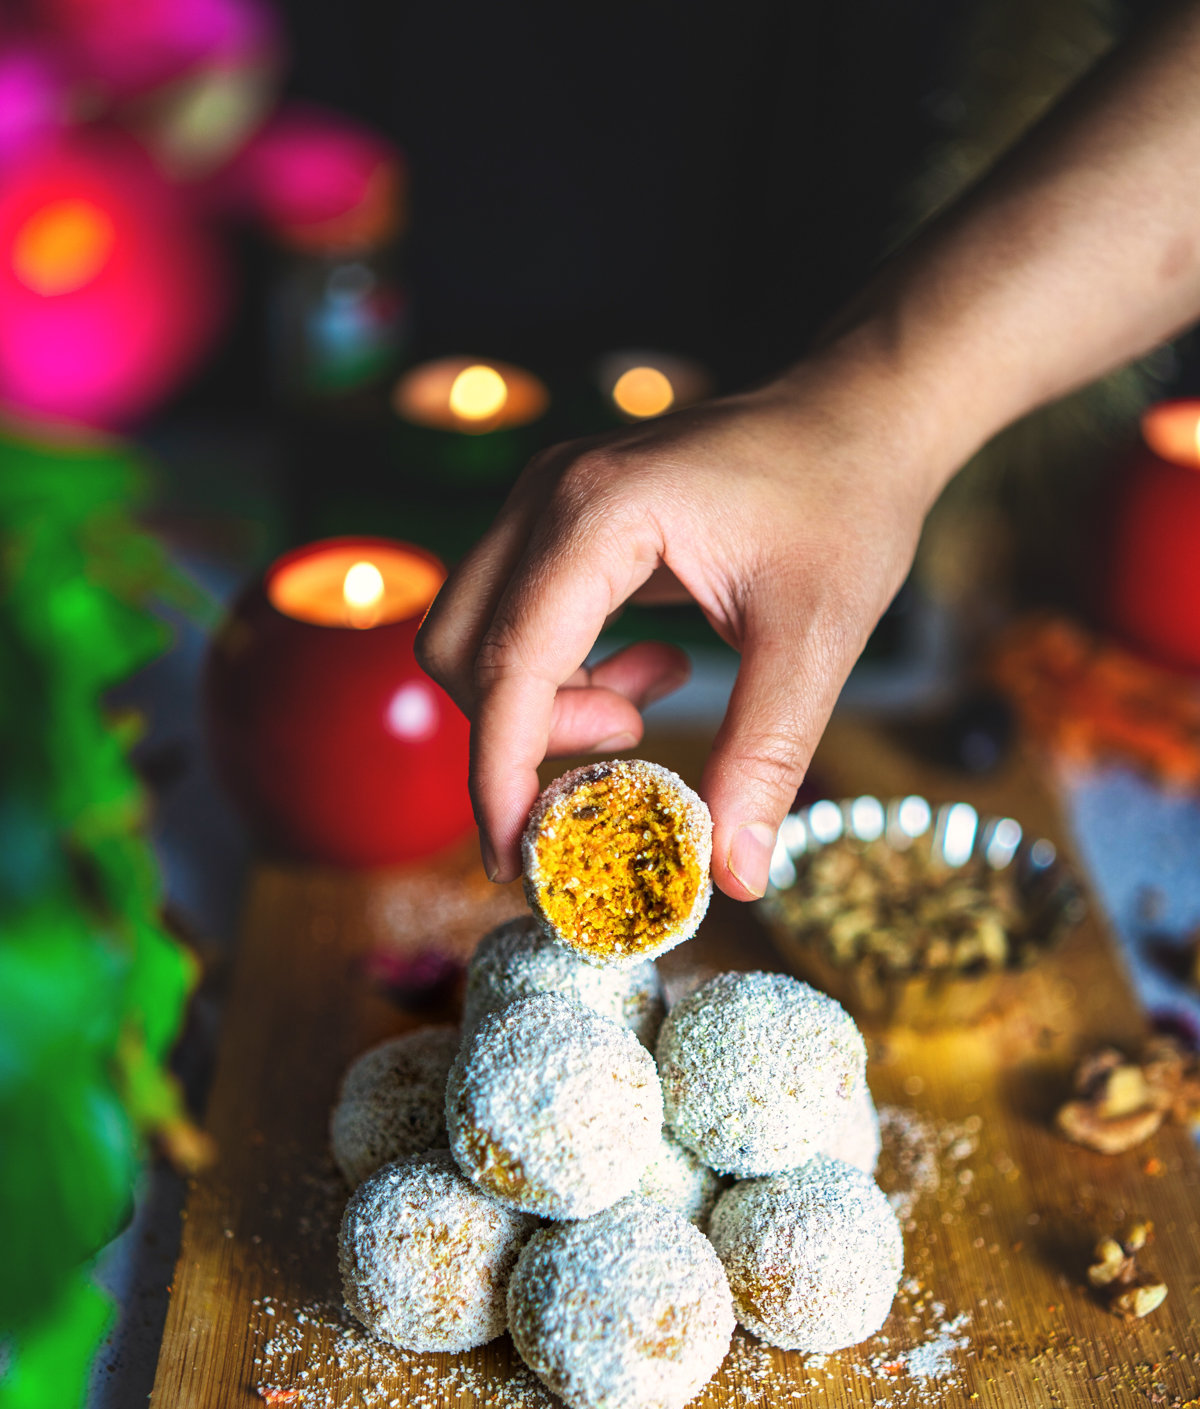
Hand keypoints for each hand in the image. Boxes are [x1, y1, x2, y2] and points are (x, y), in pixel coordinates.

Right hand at [416, 349, 943, 898]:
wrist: (861, 416)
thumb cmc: (847, 504)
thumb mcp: (815, 642)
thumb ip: (763, 759)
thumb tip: (732, 878)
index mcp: (598, 513)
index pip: (509, 666)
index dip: (500, 775)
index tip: (516, 860)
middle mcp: (548, 498)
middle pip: (463, 653)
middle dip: (524, 735)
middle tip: (627, 753)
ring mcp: (546, 503)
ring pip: (479, 640)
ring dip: (546, 705)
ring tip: (646, 708)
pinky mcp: (560, 522)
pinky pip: (516, 622)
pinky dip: (565, 675)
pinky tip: (655, 668)